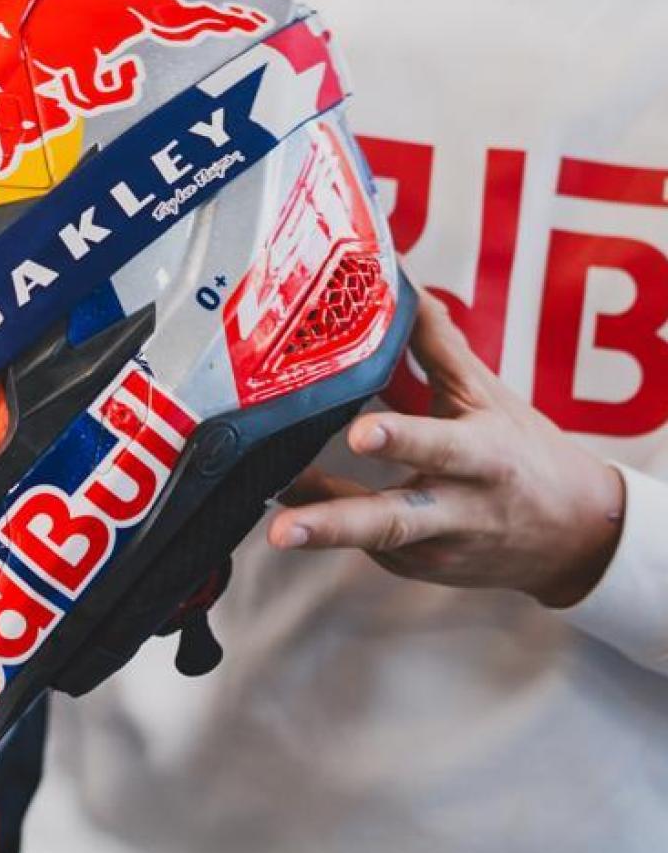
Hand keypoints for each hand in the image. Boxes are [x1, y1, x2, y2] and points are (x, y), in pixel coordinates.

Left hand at [266, 291, 625, 606]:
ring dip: (323, 534)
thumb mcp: (487, 395)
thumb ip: (437, 345)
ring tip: (277, 530)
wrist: (575, 535)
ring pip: (377, 543)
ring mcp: (438, 549)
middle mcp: (460, 509)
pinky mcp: (420, 570)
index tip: (359, 433)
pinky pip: (372, 548)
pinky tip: (295, 510)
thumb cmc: (524, 451)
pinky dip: (332, 528)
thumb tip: (399, 281)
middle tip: (285, 527)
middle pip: (395, 522)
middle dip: (339, 523)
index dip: (402, 441)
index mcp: (484, 457)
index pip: (440, 447)